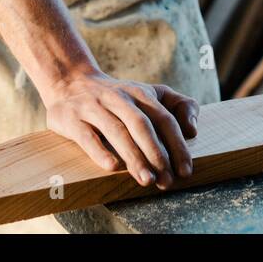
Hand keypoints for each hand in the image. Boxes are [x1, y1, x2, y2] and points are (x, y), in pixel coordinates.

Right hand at [42, 70, 198, 189]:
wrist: (69, 81)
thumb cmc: (118, 97)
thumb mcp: (149, 93)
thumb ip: (178, 105)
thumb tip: (193, 130)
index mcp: (140, 93)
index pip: (163, 118)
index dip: (176, 144)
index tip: (185, 170)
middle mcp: (118, 98)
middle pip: (141, 124)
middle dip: (156, 153)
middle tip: (167, 180)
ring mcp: (93, 107)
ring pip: (116, 131)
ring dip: (133, 157)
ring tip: (147, 180)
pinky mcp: (71, 118)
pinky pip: (87, 136)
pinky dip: (100, 151)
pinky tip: (112, 167)